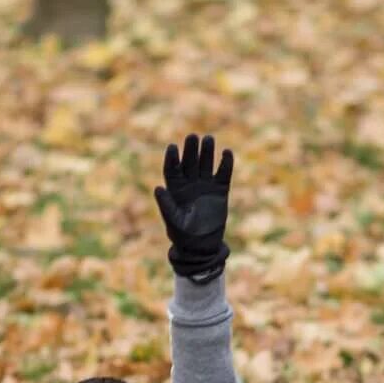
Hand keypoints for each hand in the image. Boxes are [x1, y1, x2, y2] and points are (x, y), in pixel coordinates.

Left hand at [153, 134, 233, 282]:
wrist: (202, 246)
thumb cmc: (183, 235)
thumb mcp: (173, 220)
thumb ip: (166, 204)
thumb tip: (157, 188)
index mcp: (175, 188)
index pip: (172, 169)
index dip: (172, 158)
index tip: (172, 147)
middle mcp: (190, 183)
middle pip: (190, 162)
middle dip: (191, 150)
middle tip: (193, 137)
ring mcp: (205, 185)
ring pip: (206, 163)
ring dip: (207, 151)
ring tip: (209, 139)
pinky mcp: (220, 190)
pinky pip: (223, 174)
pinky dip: (225, 163)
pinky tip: (226, 152)